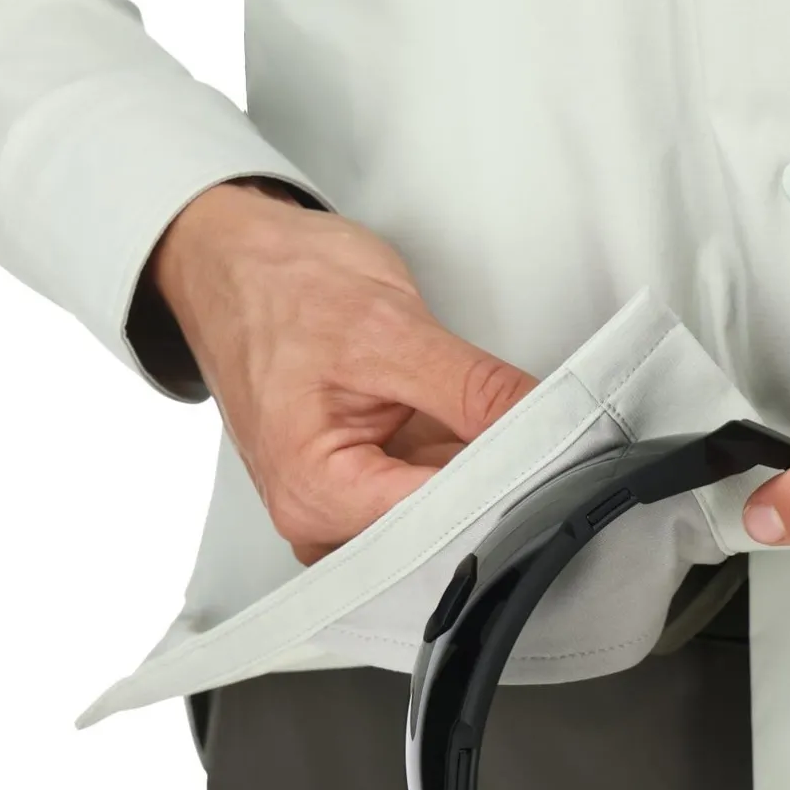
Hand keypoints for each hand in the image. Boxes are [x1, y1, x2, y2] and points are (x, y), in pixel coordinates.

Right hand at [148, 181, 537, 564]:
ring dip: (478, 470)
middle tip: (546, 436)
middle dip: (494, 484)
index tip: (553, 458)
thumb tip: (547, 424)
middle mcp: (317, 514)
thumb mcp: (391, 328)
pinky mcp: (359, 482)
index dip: (503, 492)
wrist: (235, 259)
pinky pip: (427, 487)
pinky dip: (458, 458)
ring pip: (440, 511)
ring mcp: (338, 502)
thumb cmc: (278, 286)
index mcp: (312, 493)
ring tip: (494, 418)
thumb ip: (474, 390)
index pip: (436, 525)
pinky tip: (471, 425)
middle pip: (439, 530)